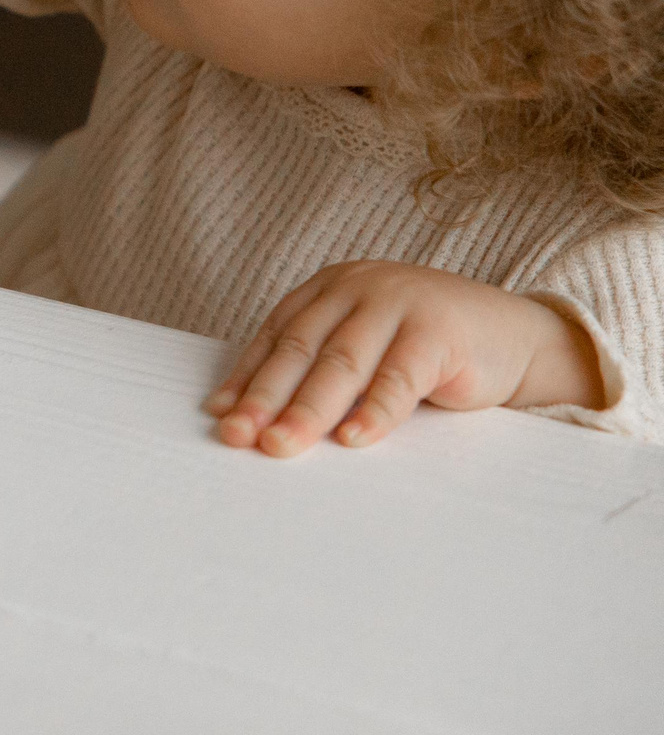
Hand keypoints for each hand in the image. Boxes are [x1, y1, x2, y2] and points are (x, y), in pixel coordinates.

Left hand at [204, 260, 603, 455]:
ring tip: (282, 445)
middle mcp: (357, 288)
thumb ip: (317, 367)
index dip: (247, 377)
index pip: (277, 336)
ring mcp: (398, 305)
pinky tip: (352, 439)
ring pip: (342, 364)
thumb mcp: (363, 345)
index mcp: (329, 288)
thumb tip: (247, 415)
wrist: (514, 333)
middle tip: (239, 436)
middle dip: (266, 397)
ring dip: (308, 410)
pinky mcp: (438, 332)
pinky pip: (398, 379)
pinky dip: (373, 411)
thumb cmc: (424, 347)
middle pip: (301, 349)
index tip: (220, 416)